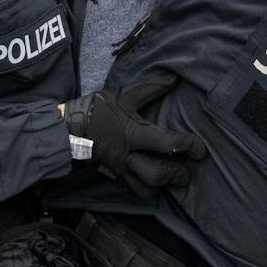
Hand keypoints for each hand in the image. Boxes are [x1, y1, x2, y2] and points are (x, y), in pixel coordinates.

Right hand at [64, 71, 207, 195]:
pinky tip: (153, 184)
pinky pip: (132, 189)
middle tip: (187, 175)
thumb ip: (150, 87)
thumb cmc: (96, 110)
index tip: (201, 150)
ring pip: (144, 190)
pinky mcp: (114, 175)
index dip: (188, 146)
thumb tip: (175, 77)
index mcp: (134, 134)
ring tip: (171, 182)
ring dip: (161, 188)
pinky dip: (146, 189)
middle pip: (156, 175)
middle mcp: (128, 156)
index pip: (167, 144)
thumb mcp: (123, 94)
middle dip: (175, 177)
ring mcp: (120, 169)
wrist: (66, 129)